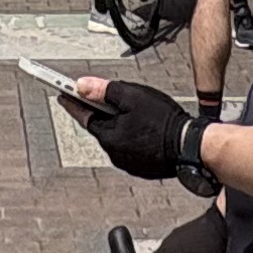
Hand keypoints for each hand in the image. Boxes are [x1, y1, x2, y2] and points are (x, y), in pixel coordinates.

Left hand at [66, 76, 195, 181]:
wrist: (190, 146)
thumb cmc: (163, 122)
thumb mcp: (132, 97)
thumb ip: (104, 90)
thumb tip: (81, 85)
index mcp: (109, 136)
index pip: (83, 115)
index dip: (73, 102)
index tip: (62, 94)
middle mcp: (115, 153)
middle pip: (103, 126)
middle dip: (104, 112)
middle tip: (110, 97)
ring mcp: (129, 162)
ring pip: (118, 137)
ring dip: (121, 124)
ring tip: (138, 112)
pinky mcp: (143, 167)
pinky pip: (131, 147)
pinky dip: (133, 136)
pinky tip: (146, 127)